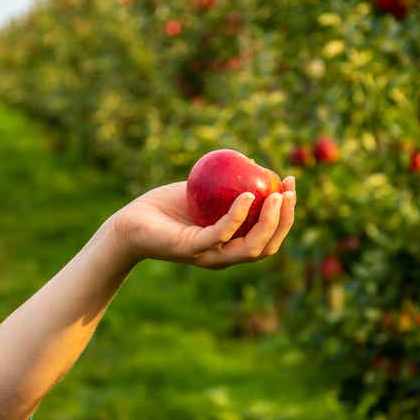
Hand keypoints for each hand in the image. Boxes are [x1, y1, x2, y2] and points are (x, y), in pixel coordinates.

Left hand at [113, 177, 295, 268]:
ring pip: (250, 248)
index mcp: (230, 244)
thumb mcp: (203, 191)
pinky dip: (237, 217)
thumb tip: (254, 163)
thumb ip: (227, 183)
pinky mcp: (190, 249)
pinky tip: (248, 196)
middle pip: (267, 246)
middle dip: (285, 220)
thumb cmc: (165, 207)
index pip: (268, 236)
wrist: (129, 223)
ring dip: (269, 223)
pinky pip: (219, 235)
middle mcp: (223, 255)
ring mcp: (208, 255)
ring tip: (276, 196)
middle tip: (289, 191)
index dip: (286, 214)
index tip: (291, 185)